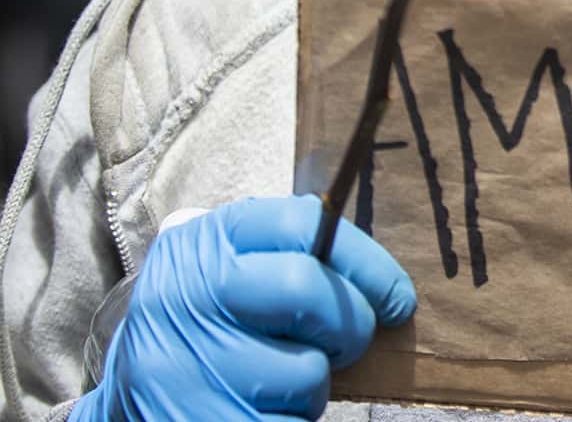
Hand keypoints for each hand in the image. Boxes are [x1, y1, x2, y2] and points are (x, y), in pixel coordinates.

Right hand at [71, 195, 414, 421]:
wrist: (124, 401)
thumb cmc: (203, 330)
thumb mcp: (224, 273)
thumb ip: (287, 256)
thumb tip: (377, 281)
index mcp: (201, 247)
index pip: (303, 222)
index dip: (365, 260)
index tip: (394, 295)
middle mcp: (187, 297)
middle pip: (310, 290)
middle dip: (351, 322)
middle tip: (349, 342)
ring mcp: (190, 365)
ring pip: (307, 371)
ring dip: (313, 385)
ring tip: (277, 382)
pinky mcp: (207, 420)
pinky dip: (291, 420)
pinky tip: (261, 410)